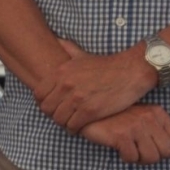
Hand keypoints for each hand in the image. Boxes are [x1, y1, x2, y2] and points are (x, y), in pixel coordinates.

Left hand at [38, 40, 156, 132]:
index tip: (52, 105)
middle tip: (62, 116)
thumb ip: (67, 49)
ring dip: (64, 123)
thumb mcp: (82, 55)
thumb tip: (56, 40)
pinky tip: (79, 126)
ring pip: (58, 119)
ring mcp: (77, 98)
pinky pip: (72, 126)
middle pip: (47, 108)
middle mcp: (66, 85)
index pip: (38, 94)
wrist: (130, 71)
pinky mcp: (90, 111)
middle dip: (53, 114)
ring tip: (70, 122)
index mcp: (61, 72)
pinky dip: (74, 129)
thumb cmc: (106, 65)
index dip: (43, 102)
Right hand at [78, 104, 169, 164]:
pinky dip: (126, 157)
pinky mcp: (121, 135)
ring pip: (152, 158)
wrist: (89, 110)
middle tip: (137, 147)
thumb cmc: (117, 118)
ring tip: (129, 148)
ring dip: (140, 158)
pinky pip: (133, 158)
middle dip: (152, 155)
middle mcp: (149, 118)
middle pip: (166, 152)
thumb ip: (168, 137)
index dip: (166, 150)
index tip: (151, 145)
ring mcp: (135, 126)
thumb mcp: (145, 122)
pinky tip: (118, 147)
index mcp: (157, 113)